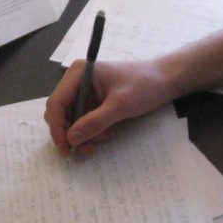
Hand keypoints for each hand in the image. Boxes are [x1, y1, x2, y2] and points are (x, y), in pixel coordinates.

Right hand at [43, 58, 175, 155]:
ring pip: (72, 120)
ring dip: (84, 134)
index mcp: (78, 73)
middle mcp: (77, 81)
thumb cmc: (145, 85)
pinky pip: (84, 121)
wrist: (166, 80)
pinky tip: (108, 133)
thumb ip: (95, 122)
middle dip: (71, 133)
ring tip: (103, 139)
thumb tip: (71, 139)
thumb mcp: (120, 105)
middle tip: (85, 149)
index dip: (57, 128)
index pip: (56, 102)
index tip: (66, 148)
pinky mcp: (95, 102)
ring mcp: (86, 92)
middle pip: (61, 113)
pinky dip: (92, 131)